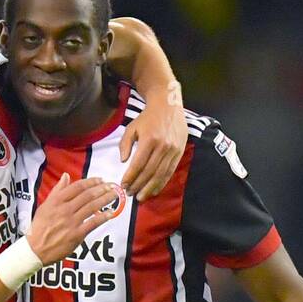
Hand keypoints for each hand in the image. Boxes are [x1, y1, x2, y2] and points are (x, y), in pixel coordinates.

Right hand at [27, 173, 116, 264]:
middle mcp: (65, 209)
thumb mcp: (45, 205)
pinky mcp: (76, 234)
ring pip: (92, 207)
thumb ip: (57, 190)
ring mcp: (71, 222)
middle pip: (87, 195)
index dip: (91, 182)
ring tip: (114, 195)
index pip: (77, 187)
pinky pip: (93, 223)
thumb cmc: (39, 228)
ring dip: (105, 199)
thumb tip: (66, 176)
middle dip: (102, 189)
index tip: (100, 180)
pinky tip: (111, 213)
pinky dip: (103, 217)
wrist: (35, 249)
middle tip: (111, 186)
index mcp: (56, 201)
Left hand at [118, 86, 187, 200]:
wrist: (168, 105)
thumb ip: (125, 144)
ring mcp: (172, 150)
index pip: (138, 164)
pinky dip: (161, 183)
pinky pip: (169, 172)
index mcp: (149, 139)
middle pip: (149, 172)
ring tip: (141, 197)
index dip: (130, 177)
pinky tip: (154, 190)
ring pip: (160, 174)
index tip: (123, 185)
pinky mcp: (179, 152)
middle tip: (130, 194)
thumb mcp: (132, 127)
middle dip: (138, 185)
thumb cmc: (147, 117)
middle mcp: (162, 146)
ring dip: (149, 188)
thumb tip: (123, 161)